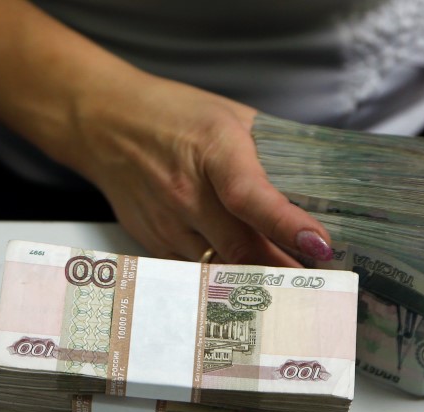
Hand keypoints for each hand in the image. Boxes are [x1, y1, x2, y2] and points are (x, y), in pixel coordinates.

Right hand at [57, 70, 332, 265]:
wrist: (103, 123)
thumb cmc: (173, 115)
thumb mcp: (230, 117)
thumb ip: (271, 151)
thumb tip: (318, 185)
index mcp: (212, 149)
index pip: (250, 195)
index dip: (287, 224)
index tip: (319, 244)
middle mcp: (184, 191)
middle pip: (240, 246)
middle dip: (283, 269)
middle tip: (320, 283)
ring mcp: (165, 221)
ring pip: (220, 267)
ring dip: (255, 277)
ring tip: (289, 284)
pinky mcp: (153, 241)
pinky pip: (197, 269)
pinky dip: (224, 274)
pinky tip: (244, 274)